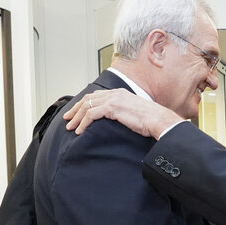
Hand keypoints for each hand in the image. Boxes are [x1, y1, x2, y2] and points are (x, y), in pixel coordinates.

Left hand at [63, 89, 181, 137]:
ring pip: (87, 106)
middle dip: (75, 109)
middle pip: (88, 99)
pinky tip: (80, 131)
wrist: (158, 120)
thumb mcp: (135, 113)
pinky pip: (91, 114)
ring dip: (76, 117)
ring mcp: (113, 99)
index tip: (77, 113)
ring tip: (70, 127)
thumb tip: (118, 120)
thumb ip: (124, 112)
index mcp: (120, 93)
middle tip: (67, 119)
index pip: (96, 96)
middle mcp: (115, 93)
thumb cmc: (151, 120)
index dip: (84, 104)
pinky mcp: (112, 107)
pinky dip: (83, 123)